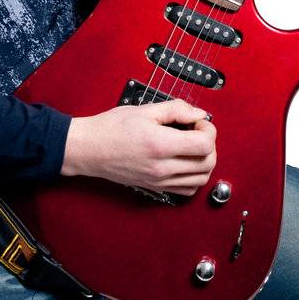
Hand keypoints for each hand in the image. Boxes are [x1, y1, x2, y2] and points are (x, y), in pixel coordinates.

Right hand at [61, 99, 216, 196]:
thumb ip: (176, 109)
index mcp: (160, 145)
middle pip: (207, 163)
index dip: (208, 130)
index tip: (198, 122)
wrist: (89, 149)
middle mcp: (162, 167)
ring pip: (201, 179)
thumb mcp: (144, 110)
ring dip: (205, 161)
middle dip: (210, 145)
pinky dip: (194, 177)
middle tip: (197, 132)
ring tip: (192, 147)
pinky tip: (185, 162)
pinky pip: (187, 190)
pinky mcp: (156, 187)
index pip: (204, 145)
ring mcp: (159, 181)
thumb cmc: (110, 128)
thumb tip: (198, 113)